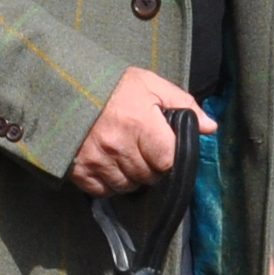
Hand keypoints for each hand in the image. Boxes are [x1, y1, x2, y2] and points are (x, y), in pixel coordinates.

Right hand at [72, 67, 211, 195]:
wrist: (64, 84)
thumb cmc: (112, 84)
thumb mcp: (150, 84)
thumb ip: (183, 104)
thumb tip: (210, 127)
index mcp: (140, 124)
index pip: (168, 161)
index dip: (168, 157)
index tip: (162, 147)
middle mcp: (119, 146)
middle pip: (148, 177)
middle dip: (150, 167)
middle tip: (142, 150)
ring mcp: (97, 160)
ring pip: (127, 186)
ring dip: (130, 177)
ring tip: (125, 158)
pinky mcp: (78, 170)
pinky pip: (103, 190)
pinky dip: (109, 183)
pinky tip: (109, 166)